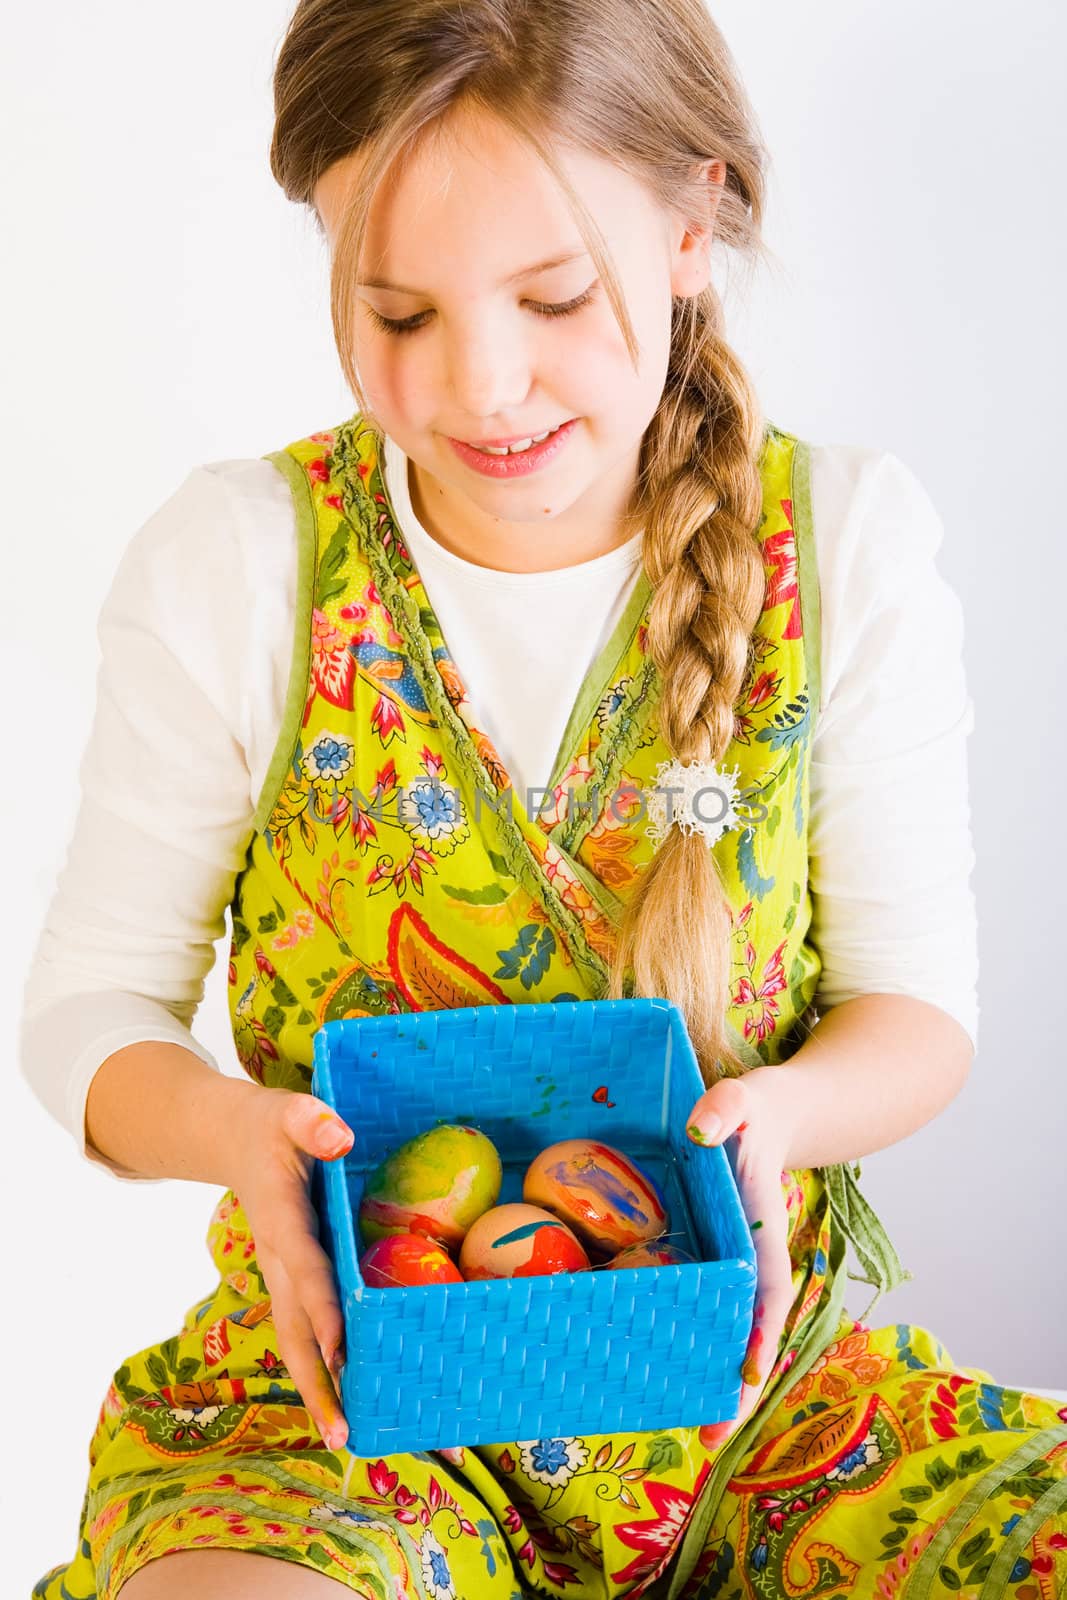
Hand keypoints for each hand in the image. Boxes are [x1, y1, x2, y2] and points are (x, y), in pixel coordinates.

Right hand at [227, 1085, 354, 1450]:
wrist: (231, 1139)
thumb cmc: (272, 1125)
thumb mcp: (290, 1111)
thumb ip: (312, 1121)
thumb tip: (341, 1138)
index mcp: (280, 1221)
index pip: (304, 1268)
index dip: (322, 1307)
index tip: (342, 1347)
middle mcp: (277, 1260)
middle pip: (295, 1328)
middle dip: (319, 1381)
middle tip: (343, 1435)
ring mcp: (280, 1276)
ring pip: (296, 1341)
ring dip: (320, 1390)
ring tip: (347, 1440)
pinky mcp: (290, 1281)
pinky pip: (305, 1330)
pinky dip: (323, 1368)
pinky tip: (348, 1400)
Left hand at [685, 1069, 794, 1450]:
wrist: (767, 1116)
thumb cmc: (753, 1109)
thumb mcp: (742, 1099)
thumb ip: (726, 1109)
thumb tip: (700, 1129)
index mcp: (765, 1229)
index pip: (768, 1289)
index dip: (759, 1333)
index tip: (745, 1373)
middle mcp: (754, 1258)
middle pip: (751, 1330)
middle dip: (736, 1384)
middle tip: (710, 1437)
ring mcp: (736, 1267)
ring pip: (729, 1330)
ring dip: (715, 1376)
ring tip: (694, 1431)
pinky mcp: (716, 1264)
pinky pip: (708, 1310)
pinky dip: (694, 1342)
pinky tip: (666, 1370)